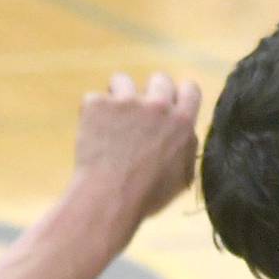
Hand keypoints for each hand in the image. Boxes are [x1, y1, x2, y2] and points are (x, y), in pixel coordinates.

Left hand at [74, 73, 201, 223]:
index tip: (169, 106)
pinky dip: (90, 114)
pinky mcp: (98, 106)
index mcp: (182, 121)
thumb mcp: (180, 177)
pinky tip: (89, 131)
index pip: (190, 89)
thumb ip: (187, 149)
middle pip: (160, 79)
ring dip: (117, 94)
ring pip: (121, 80)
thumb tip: (187, 136)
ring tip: (109, 115)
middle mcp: (158, 105)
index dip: (179, 95)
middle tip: (138, 111)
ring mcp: (127, 102)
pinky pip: (92, 100)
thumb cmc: (145, 196)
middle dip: (150, 91)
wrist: (108, 200)